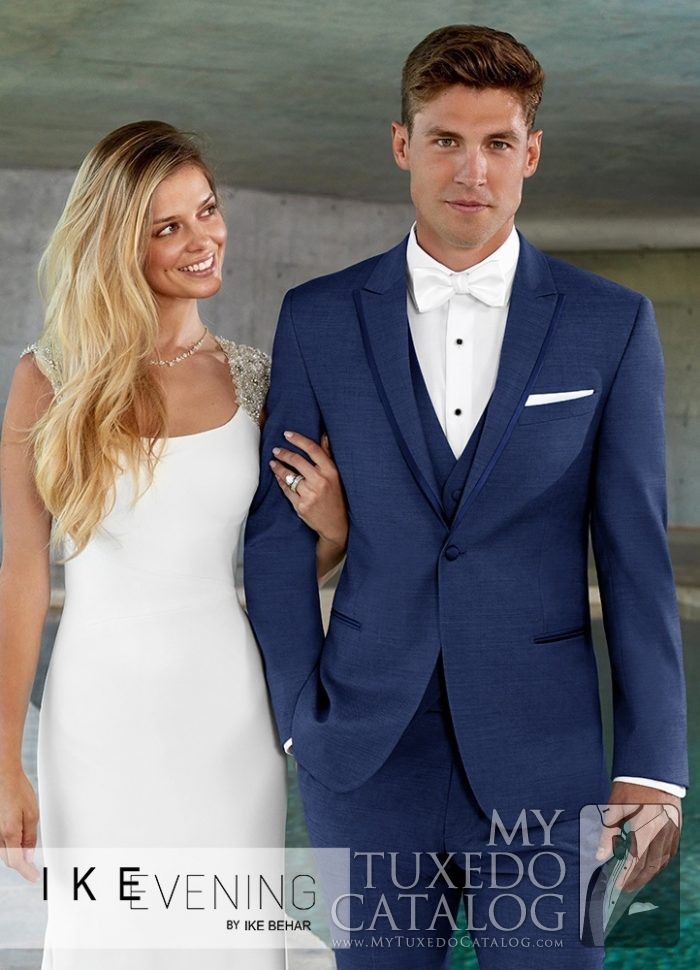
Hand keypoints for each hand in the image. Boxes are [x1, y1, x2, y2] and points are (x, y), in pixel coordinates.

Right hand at [0, 766, 39, 882]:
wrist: (3, 775)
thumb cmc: (18, 791)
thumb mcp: (31, 813)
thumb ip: (29, 837)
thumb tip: (29, 856)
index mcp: (9, 833)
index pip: (18, 862)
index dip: (26, 873)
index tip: (34, 878)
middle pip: (9, 859)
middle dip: (21, 865)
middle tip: (33, 869)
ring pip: (3, 852)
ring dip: (14, 855)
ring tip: (26, 854)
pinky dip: (7, 846)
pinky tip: (16, 842)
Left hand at [270, 431, 347, 550]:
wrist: (335, 524)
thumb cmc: (336, 496)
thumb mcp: (336, 476)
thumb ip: (328, 455)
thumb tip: (324, 435)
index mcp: (330, 471)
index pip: (313, 449)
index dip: (298, 439)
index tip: (287, 434)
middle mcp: (320, 481)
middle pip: (297, 461)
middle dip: (283, 453)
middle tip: (276, 450)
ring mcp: (310, 494)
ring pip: (289, 476)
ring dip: (278, 467)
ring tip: (273, 462)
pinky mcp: (301, 506)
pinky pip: (287, 490)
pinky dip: (280, 482)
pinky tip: (278, 477)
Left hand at [595, 781, 680, 891]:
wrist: (652, 772)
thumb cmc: (630, 788)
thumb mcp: (614, 809)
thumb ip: (608, 834)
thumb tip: (600, 856)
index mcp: (644, 831)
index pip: (635, 862)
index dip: (627, 876)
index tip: (618, 885)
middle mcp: (660, 835)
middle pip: (650, 866)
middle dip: (637, 879)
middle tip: (626, 887)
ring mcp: (670, 832)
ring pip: (662, 861)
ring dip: (649, 873)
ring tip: (637, 879)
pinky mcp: (675, 828)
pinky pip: (670, 852)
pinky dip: (661, 862)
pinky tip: (652, 865)